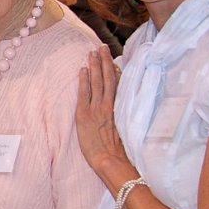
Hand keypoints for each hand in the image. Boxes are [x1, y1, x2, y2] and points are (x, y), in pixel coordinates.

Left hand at [74, 50, 132, 187]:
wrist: (111, 161)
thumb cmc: (121, 151)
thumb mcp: (125, 131)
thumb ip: (123, 118)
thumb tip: (122, 111)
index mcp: (121, 109)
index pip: (119, 86)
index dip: (115, 72)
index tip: (114, 60)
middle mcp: (110, 106)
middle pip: (108, 78)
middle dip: (105, 62)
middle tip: (102, 47)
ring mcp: (97, 109)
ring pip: (97, 82)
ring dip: (95, 66)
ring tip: (92, 52)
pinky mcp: (85, 115)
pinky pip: (84, 93)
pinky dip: (84, 80)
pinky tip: (83, 70)